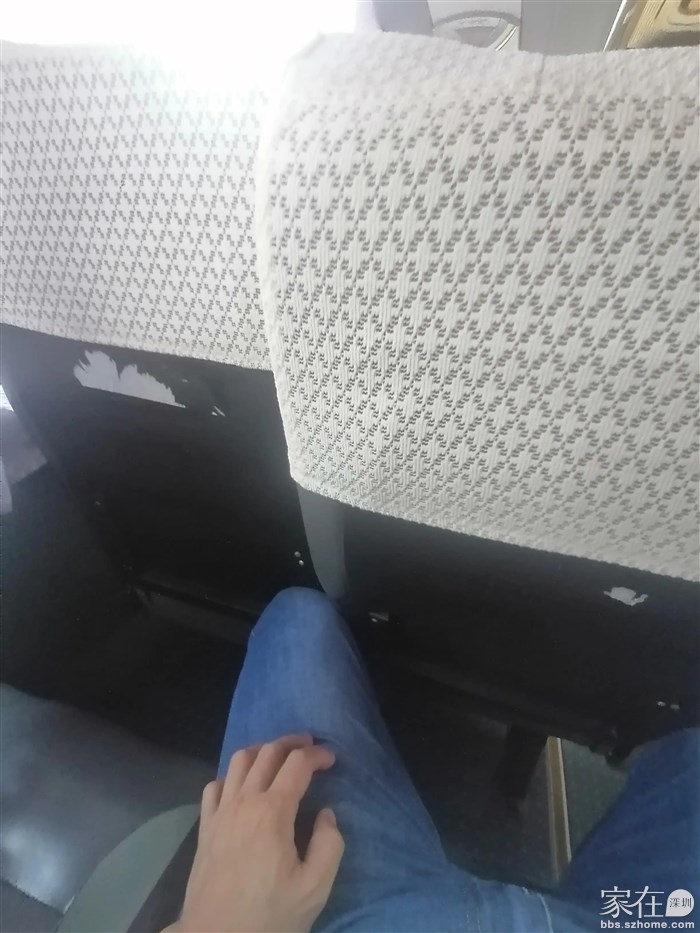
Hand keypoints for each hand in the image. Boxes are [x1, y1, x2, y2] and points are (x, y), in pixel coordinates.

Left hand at [172, 734, 343, 932]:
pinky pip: (215, 784)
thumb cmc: (268, 915)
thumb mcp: (314, 888)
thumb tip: (327, 815)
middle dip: (292, 743)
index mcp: (273, 812)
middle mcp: (244, 801)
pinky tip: (242, 785)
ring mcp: (220, 811)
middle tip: (310, 746)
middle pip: (268, 752)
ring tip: (278, 757)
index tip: (331, 759)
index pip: (297, 764)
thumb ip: (329, 845)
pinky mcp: (205, 826)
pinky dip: (232, 774)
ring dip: (262, 750)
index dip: (317, 755)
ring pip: (239, 760)